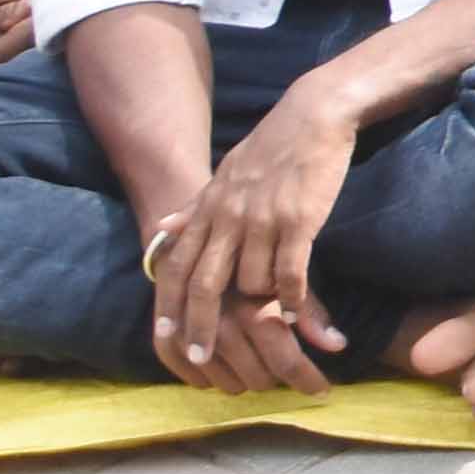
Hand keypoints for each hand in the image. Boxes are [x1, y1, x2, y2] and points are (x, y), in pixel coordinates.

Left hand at [156, 89, 361, 392]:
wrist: (314, 115)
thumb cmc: (272, 146)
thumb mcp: (225, 174)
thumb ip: (194, 207)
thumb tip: (160, 229)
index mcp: (211, 208)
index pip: (179, 265)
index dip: (171, 303)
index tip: (165, 335)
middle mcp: (230, 217)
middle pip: (206, 284)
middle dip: (200, 326)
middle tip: (201, 358)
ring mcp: (264, 220)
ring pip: (252, 282)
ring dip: (259, 307)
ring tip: (267, 326)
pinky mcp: (300, 220)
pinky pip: (291, 272)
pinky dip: (292, 299)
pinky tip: (295, 315)